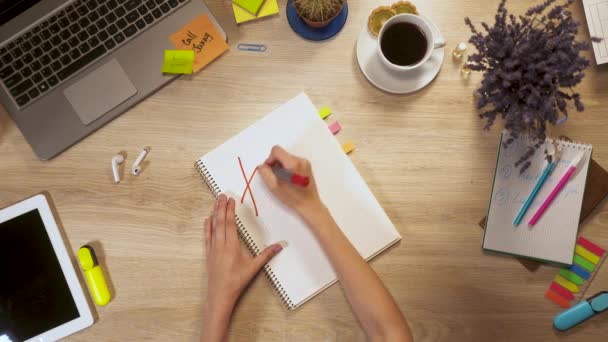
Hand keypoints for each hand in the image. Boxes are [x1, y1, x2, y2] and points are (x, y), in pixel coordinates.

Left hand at [204, 194, 282, 313]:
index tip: (231, 199)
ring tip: (215, 202)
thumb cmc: (236, 282)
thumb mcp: (253, 268)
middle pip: (220, 221)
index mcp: (231, 246)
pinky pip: (207, 236)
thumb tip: (280, 245)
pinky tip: (207, 220)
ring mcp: (213, 249)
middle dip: (220, 207)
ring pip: (212, 227)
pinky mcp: (208, 254)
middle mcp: (220, 245)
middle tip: (221, 195)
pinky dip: (207, 226)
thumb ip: (266, 254)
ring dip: (214, 213)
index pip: (230, 223)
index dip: (230, 210)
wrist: (220, 295)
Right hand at [258, 146, 323, 216]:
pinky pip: (293, 161)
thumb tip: (261, 166)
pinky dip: (288, 167)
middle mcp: (301, 160)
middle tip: (275, 176)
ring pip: (287, 157)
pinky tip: (289, 178)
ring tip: (282, 179)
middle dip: (275, 163)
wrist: (309, 204)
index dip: (269, 159)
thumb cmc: (293, 198)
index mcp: (293, 164)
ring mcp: (305, 162)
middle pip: (282, 153)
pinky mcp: (307, 166)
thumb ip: (266, 174)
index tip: (269, 170)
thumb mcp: (275, 187)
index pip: (276, 150)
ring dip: (281, 165)